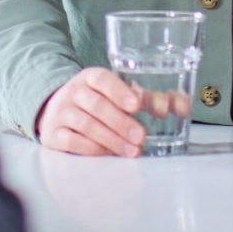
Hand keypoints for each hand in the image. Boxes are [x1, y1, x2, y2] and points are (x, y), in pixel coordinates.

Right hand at [37, 67, 168, 157]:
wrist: (53, 111)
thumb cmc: (95, 102)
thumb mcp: (114, 94)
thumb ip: (145, 98)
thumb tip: (180, 105)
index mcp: (90, 77)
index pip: (103, 79)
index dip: (120, 91)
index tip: (136, 105)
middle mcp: (73, 92)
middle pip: (96, 105)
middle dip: (121, 123)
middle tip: (141, 136)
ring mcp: (60, 113)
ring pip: (85, 125)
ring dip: (111, 139)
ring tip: (132, 150)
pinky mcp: (52, 134)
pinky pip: (71, 141)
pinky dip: (92, 149)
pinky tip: (108, 154)